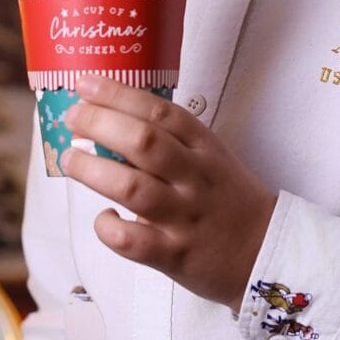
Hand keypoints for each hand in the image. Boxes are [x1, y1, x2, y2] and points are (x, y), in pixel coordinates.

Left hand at [60, 72, 278, 312]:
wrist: (268, 251)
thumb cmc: (228, 200)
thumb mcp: (209, 158)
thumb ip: (168, 142)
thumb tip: (107, 126)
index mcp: (204, 147)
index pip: (160, 111)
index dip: (119, 95)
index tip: (86, 85)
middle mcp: (195, 178)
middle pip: (144, 142)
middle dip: (100, 124)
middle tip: (74, 118)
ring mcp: (185, 216)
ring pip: (132, 188)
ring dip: (93, 171)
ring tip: (72, 160)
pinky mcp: (175, 255)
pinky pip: (133, 241)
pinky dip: (109, 227)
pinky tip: (104, 218)